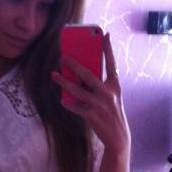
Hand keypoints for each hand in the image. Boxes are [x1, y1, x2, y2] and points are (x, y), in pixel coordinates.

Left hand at [51, 32, 129, 153]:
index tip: (105, 34)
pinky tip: (62, 100)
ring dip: (63, 81)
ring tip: (54, 75)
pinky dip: (67, 103)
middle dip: (74, 64)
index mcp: (115, 86)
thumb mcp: (112, 97)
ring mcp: (99, 104)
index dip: (108, 49)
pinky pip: (75, 106)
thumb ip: (100, 86)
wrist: (118, 137)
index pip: (112, 63)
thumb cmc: (112, 114)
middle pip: (88, 74)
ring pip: (77, 89)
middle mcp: (108, 93)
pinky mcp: (91, 115)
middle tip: (63, 56)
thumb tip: (82, 75)